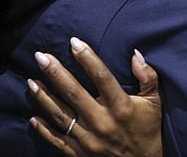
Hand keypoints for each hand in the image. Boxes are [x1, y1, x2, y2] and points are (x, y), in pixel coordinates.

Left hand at [29, 38, 161, 156]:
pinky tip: (33, 117)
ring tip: (31, 81)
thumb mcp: (155, 102)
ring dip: (44, 97)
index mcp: (121, 107)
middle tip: (40, 56)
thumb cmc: (149, 129)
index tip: (74, 42)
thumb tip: (135, 54)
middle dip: (55, 72)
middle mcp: (102, 122)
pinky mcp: (80, 154)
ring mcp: (89, 139)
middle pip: (74, 92)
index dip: (87, 58)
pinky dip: (44, 130)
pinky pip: (58, 140)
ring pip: (61, 115)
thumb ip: (148, 77)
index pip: (101, 76)